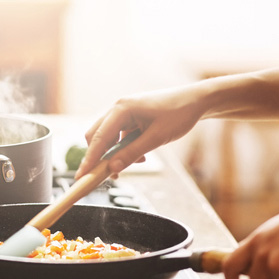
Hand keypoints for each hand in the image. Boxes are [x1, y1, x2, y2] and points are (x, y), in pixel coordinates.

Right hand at [76, 83, 207, 177]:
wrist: (196, 101)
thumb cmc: (179, 114)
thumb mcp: (156, 138)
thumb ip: (132, 153)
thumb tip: (112, 168)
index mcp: (122, 109)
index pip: (98, 138)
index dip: (89, 160)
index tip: (81, 177)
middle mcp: (118, 108)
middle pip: (97, 137)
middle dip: (100, 158)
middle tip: (107, 176)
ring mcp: (124, 112)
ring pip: (108, 138)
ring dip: (115, 154)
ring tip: (135, 163)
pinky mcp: (130, 118)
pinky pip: (119, 136)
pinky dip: (124, 148)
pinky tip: (141, 155)